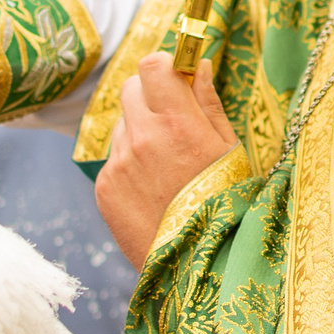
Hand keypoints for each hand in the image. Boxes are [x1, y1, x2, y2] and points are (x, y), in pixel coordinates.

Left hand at [97, 54, 236, 268]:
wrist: (199, 269)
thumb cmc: (226, 206)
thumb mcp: (229, 151)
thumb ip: (208, 103)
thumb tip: (200, 65)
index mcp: (179, 124)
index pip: (153, 65)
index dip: (164, 65)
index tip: (175, 76)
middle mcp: (142, 139)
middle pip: (131, 88)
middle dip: (150, 95)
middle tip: (171, 118)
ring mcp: (119, 164)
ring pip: (122, 124)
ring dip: (139, 131)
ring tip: (166, 165)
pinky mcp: (103, 188)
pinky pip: (113, 158)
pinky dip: (129, 163)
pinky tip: (152, 188)